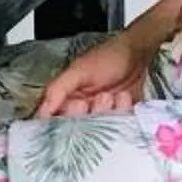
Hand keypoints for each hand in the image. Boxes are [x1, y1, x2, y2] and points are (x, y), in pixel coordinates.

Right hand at [36, 30, 156, 117]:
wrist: (139, 53)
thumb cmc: (108, 57)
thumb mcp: (80, 70)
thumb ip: (59, 89)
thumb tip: (43, 110)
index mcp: (65, 98)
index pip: (53, 120)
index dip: (60, 121)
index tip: (75, 112)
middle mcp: (81, 110)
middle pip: (78, 128)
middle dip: (90, 114)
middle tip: (100, 97)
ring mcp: (100, 116)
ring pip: (99, 128)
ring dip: (108, 111)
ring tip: (113, 94)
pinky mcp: (118, 118)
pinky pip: (118, 125)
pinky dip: (122, 112)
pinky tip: (124, 96)